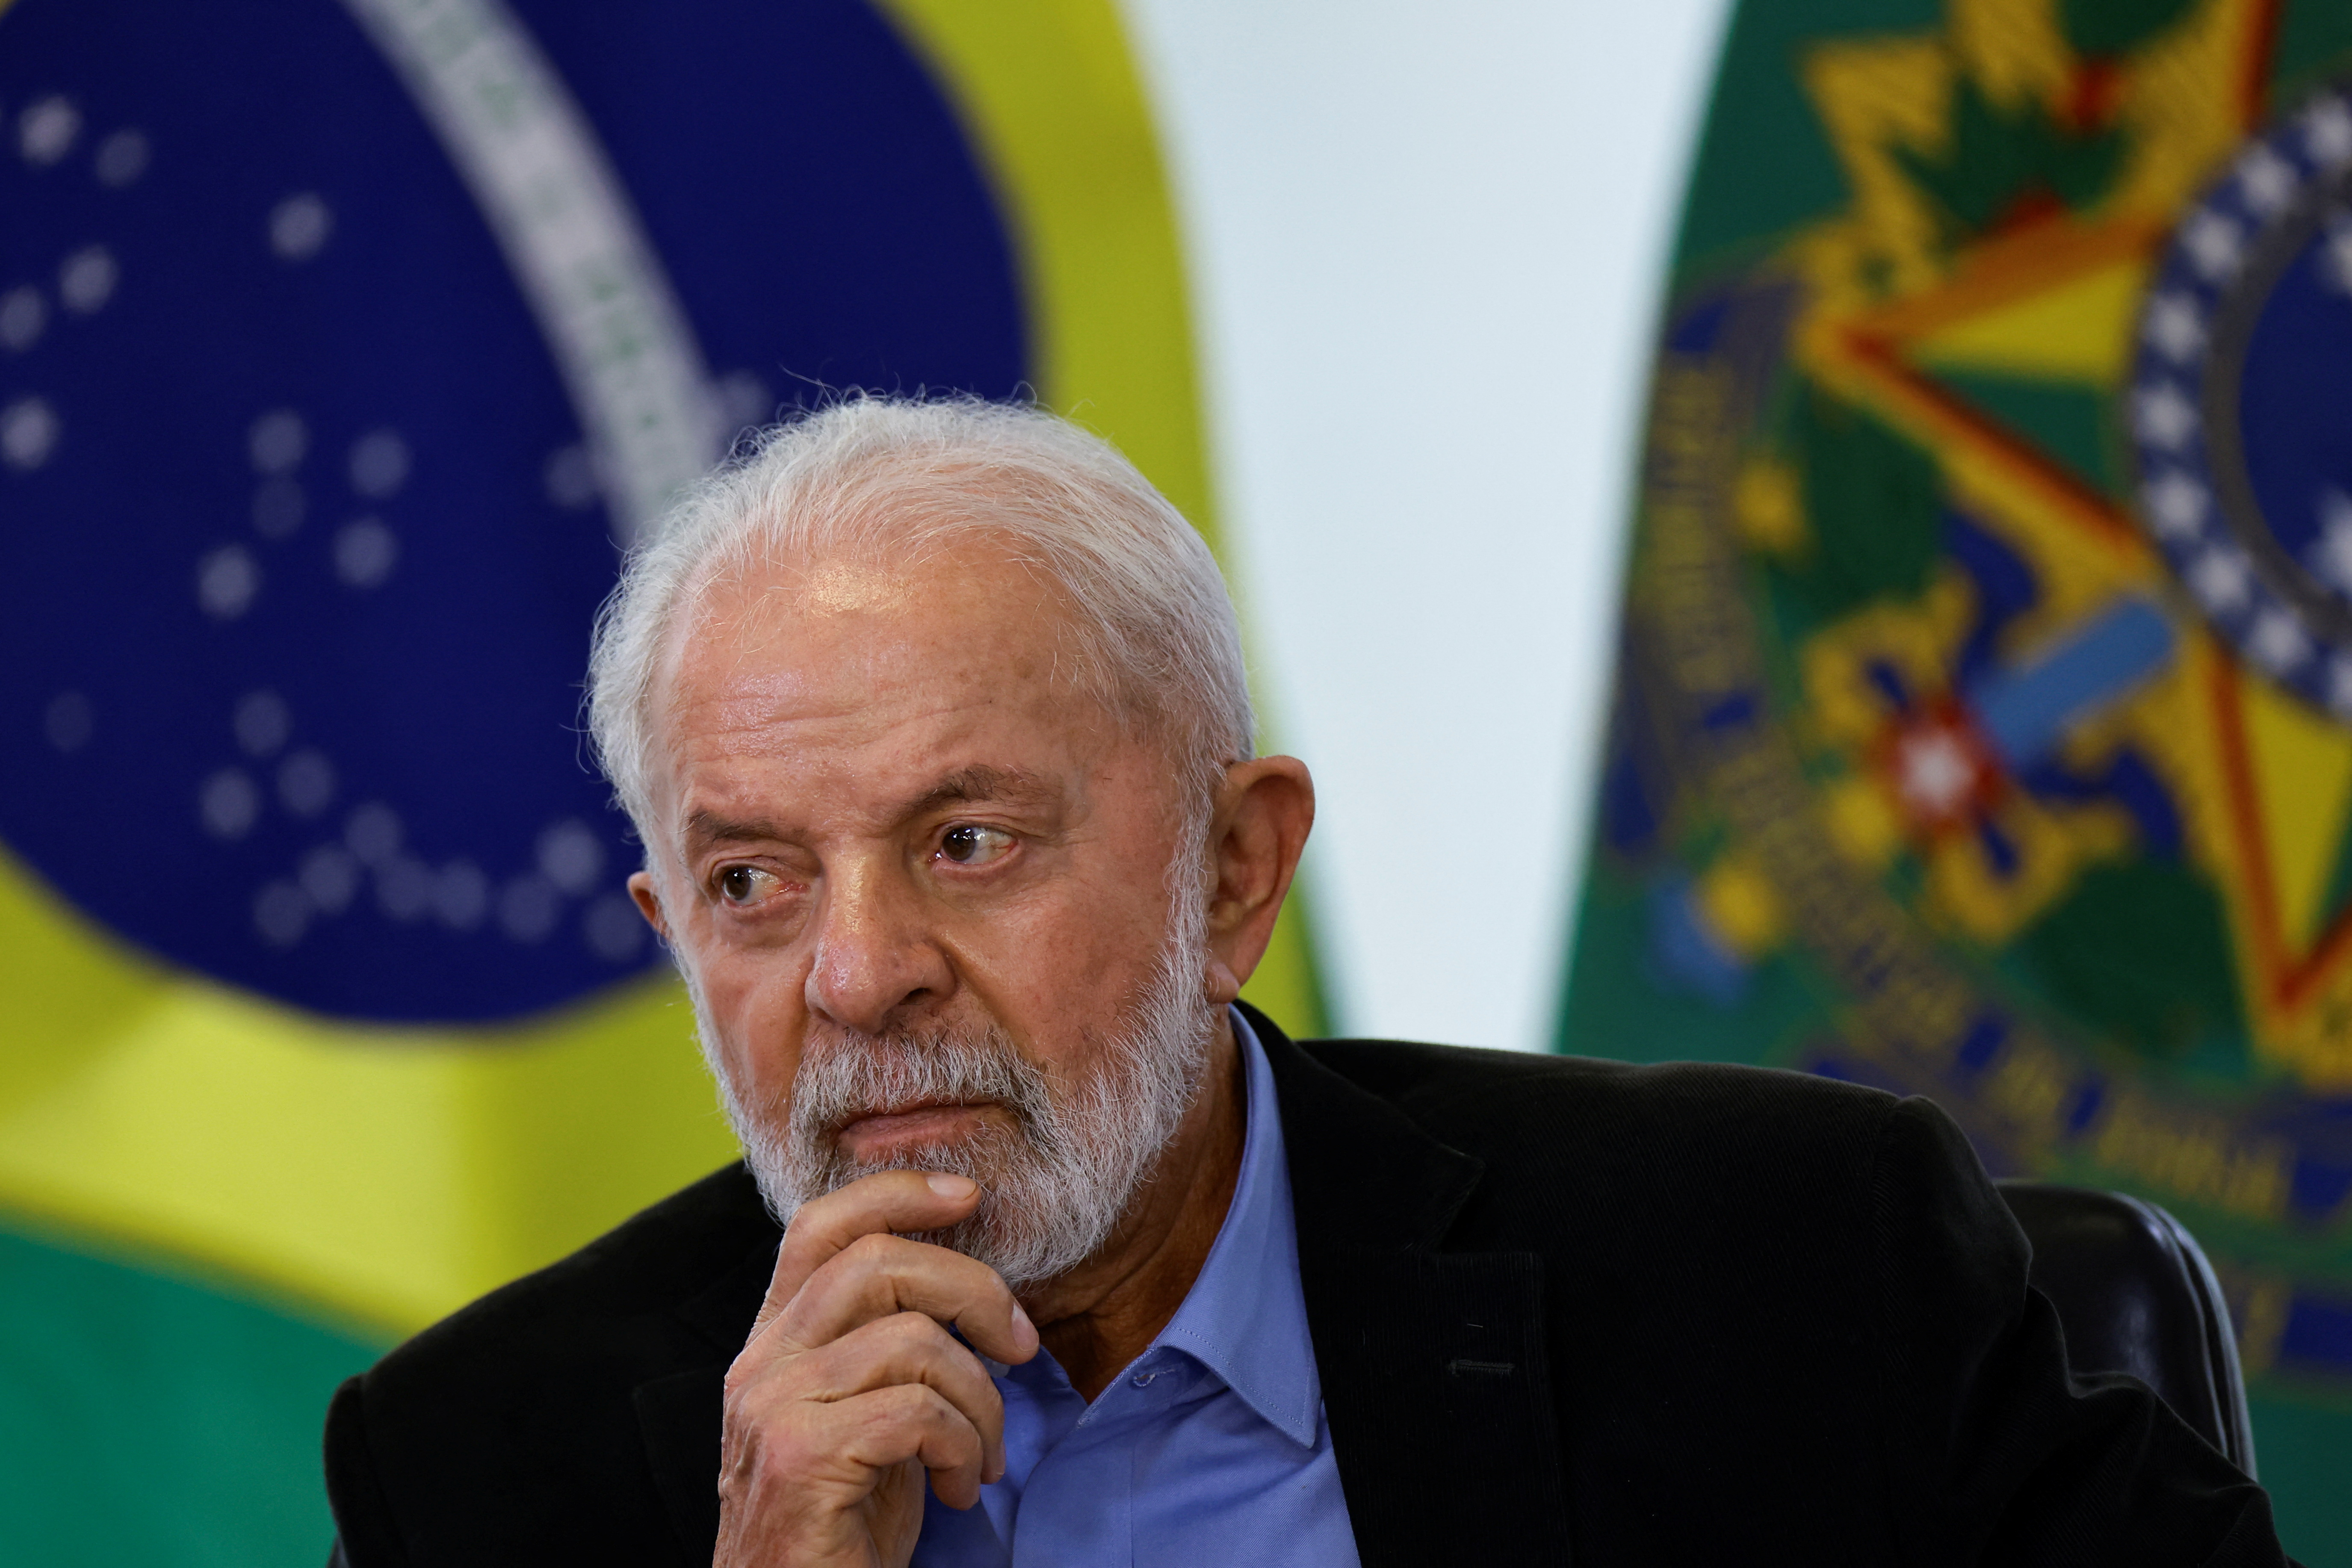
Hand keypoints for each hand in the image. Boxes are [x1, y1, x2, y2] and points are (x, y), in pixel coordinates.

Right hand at [713, 1171, 1039, 1567]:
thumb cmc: (845, 1525)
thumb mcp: (871, 1419)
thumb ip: (890, 1351)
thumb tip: (971, 1291)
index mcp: (774, 1344)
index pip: (819, 1224)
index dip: (897, 1193)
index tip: (968, 1195)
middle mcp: (761, 1365)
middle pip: (878, 1261)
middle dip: (975, 1292)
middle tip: (1020, 1347)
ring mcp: (773, 1410)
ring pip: (913, 1339)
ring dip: (980, 1398)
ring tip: (985, 1452)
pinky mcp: (800, 1460)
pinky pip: (916, 1412)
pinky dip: (963, 1446)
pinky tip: (961, 1487)